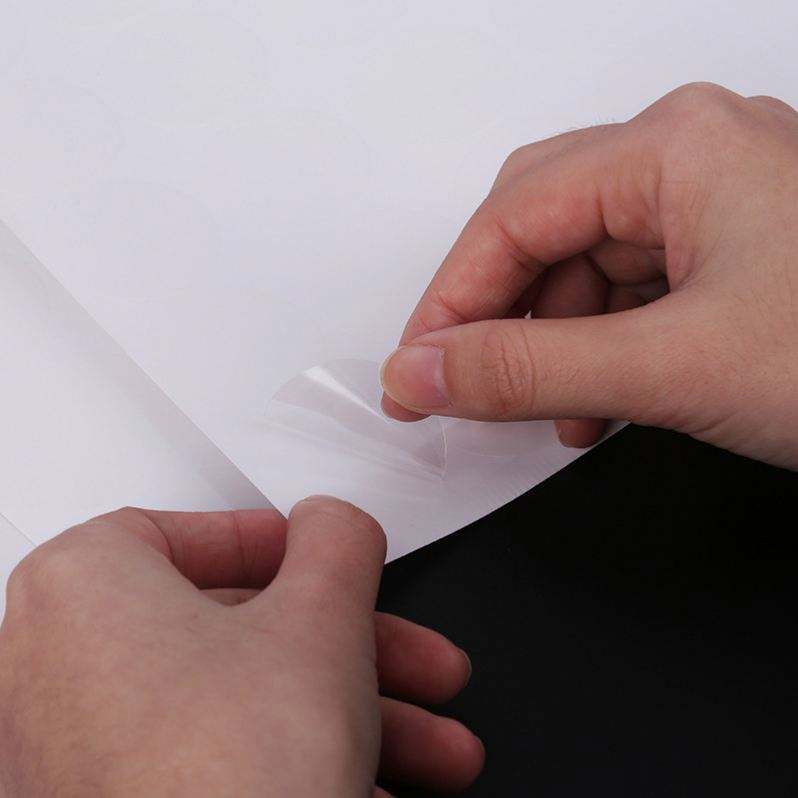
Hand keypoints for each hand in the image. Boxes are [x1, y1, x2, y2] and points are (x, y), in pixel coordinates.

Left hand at [0, 500, 482, 796]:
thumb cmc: (231, 780)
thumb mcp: (321, 617)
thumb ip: (337, 540)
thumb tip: (336, 524)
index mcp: (85, 589)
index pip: (189, 533)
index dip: (278, 546)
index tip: (327, 563)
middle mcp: (58, 670)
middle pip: (238, 632)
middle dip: (353, 650)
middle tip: (415, 662)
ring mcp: (78, 756)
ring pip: (243, 704)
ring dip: (350, 717)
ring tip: (429, 748)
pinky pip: (220, 768)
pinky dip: (298, 768)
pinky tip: (373, 793)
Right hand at [381, 83, 797, 468]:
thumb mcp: (673, 367)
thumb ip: (528, 369)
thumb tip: (421, 370)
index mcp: (677, 147)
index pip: (512, 216)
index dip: (449, 301)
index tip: (411, 373)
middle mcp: (693, 156)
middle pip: (542, 226)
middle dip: (495, 312)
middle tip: (458, 382)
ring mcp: (717, 202)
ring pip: (584, 264)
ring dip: (548, 340)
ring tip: (545, 411)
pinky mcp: (734, 251)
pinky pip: (630, 289)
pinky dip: (597, 347)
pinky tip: (597, 401)